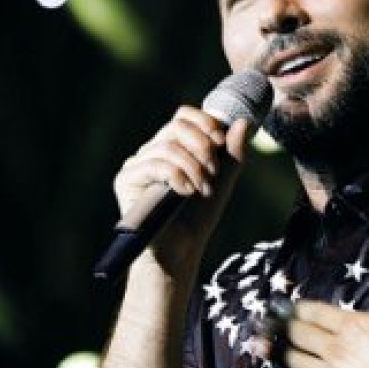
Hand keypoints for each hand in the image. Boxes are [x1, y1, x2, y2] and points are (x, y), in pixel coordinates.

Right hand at [111, 105, 252, 270]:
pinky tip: (186, 193)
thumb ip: (232, 152)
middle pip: (177, 127)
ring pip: (167, 146)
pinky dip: (177, 176)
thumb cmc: (199, 217)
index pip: (183, 116)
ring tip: (202, 189)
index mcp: (172, 147)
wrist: (181, 250)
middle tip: (213, 173)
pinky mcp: (125, 180)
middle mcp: (151, 151)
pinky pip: (154, 164)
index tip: (220, 141)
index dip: (204, 122)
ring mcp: (137, 164)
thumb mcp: (223, 180)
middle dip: (202, 148)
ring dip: (193, 167)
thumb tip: (243, 122)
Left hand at [270, 248, 368, 367]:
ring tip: (257, 346)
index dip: (294, 309)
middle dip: (277, 328)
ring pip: (294, 361)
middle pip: (297, 334)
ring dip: (274, 352)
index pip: (312, 313)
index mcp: (351, 326)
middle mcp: (336, 348)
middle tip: (260, 323)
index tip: (280, 306)